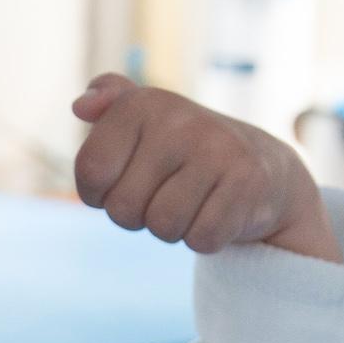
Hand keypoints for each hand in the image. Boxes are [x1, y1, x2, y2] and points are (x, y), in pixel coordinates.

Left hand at [71, 74, 342, 261]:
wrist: (263, 167)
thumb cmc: (184, 153)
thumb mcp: (146, 120)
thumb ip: (109, 105)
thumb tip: (80, 107)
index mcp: (144, 103)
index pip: (91, 173)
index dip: (100, 194)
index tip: (123, 181)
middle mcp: (180, 120)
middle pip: (124, 209)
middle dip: (137, 216)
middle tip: (163, 194)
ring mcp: (218, 149)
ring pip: (163, 227)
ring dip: (171, 229)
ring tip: (190, 203)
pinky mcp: (248, 182)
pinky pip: (201, 239)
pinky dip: (204, 238)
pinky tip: (216, 212)